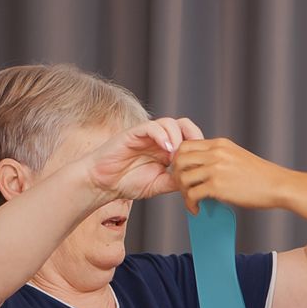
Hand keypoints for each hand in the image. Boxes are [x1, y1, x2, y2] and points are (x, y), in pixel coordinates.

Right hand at [85, 117, 203, 199]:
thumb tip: (196, 183)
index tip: (203, 161)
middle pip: (184, 125)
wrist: (103, 183)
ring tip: (177, 155)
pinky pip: (151, 127)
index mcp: (167, 149)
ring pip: (169, 123)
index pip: (190, 137)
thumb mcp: (158, 185)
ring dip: (178, 137)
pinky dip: (162, 135)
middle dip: (194, 135)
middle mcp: (159, 139)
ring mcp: (146, 134)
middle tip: (197, 153)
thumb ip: (175, 181)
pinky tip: (166, 150)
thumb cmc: (127, 183)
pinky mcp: (133, 133)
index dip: (199, 146)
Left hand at [176, 137, 287, 212]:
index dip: (179, 160)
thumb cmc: (262, 176)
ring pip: (183, 178)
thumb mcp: (238, 157)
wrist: (278, 185)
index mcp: (220, 144)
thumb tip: (201, 170)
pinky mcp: (218, 186)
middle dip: (177, 175)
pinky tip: (197, 209)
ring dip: (183, 192)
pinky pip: (192, 195)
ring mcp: (216, 169)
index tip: (184, 173)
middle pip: (179, 160)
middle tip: (184, 188)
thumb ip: (219, 158)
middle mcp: (216, 153)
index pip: (186, 146)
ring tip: (191, 201)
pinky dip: (190, 204)